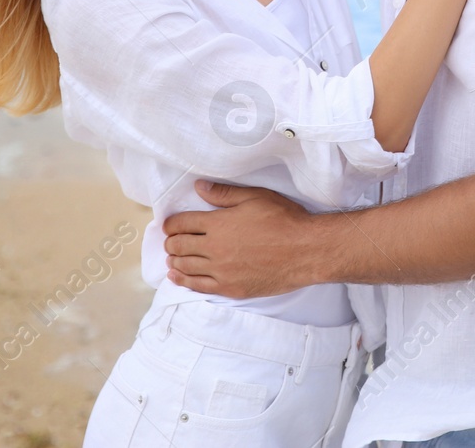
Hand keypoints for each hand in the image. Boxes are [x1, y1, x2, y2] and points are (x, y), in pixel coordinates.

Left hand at [163, 180, 318, 297]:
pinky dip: (183, 280)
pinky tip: (177, 276)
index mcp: (218, 223)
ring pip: (185, 266)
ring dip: (174, 260)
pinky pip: (198, 286)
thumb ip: (224, 194)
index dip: (171, 223)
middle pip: (180, 245)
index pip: (182, 223)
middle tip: (171, 240)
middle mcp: (214, 248)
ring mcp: (221, 271)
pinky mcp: (230, 288)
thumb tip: (198, 187)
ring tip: (172, 257)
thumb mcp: (255, 197)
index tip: (169, 224)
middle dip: (171, 241)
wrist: (305, 251)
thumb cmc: (284, 220)